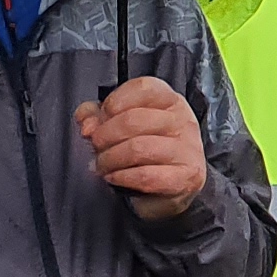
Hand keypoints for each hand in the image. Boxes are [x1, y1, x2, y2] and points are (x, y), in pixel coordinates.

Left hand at [76, 76, 207, 221]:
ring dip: (110, 159)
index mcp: (169, 101)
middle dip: (104, 136)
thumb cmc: (146, 151)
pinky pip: (146, 175)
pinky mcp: (188, 176)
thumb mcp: (121, 125)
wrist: (172, 188)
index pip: (143, 88)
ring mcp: (188, 149)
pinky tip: (115, 177)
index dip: (115, 102)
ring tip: (103, 165)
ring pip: (138, 148)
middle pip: (134, 119)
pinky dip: (122, 177)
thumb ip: (97, 115)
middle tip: (96, 147)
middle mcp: (183, 121)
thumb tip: (87, 124)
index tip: (103, 117)